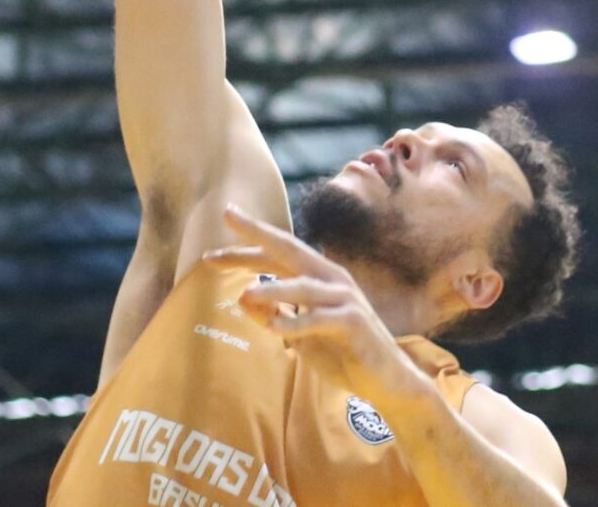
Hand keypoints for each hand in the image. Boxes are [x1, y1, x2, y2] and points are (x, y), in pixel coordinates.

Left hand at [206, 206, 431, 411]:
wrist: (386, 380)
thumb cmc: (342, 353)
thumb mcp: (299, 336)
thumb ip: (274, 316)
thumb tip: (243, 297)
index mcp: (317, 278)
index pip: (277, 257)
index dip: (244, 252)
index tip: (210, 255)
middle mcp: (331, 279)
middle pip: (291, 250)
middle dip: (258, 234)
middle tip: (229, 216)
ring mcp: (345, 298)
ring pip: (304, 286)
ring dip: (274, 288)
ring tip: (245, 293)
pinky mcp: (354, 322)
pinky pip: (320, 320)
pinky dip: (297, 323)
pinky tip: (276, 329)